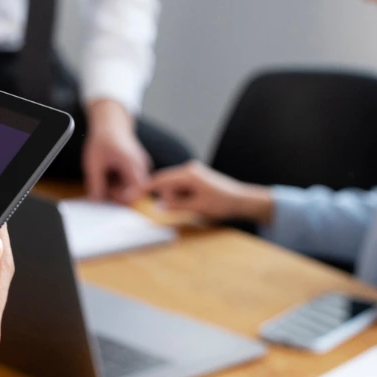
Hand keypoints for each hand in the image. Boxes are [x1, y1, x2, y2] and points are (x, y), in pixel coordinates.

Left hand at [82, 98, 151, 202]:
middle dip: (115, 191)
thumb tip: (96, 200)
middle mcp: (142, 166)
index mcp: (132, 164)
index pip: (135, 192)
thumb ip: (95, 183)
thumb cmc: (103, 139)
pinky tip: (112, 170)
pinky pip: (131, 180)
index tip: (107, 194)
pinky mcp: (140, 167)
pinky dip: (120, 179)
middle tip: (101, 181)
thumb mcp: (93, 163)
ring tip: (105, 172)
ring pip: (131, 187)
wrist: (112, 123)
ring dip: (117, 185)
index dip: (121, 198)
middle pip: (132, 191)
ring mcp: (142, 166)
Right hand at [149, 160, 274, 222]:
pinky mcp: (196, 177)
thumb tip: (159, 205)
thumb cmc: (223, 203)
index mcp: (188, 174)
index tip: (133, 194)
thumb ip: (176, 205)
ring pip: (173, 187)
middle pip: (166, 184)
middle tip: (188, 208)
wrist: (242, 200)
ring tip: (196, 205)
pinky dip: (183, 196)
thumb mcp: (197, 207)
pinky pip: (181, 187)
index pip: (161, 180)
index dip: (146, 187)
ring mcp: (193, 172)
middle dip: (170, 198)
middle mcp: (189, 169)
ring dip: (179, 199)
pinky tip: (196, 202)